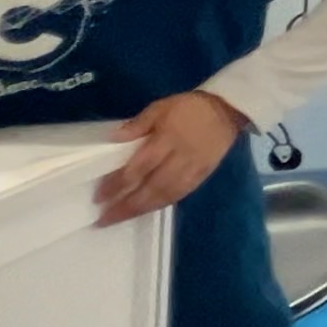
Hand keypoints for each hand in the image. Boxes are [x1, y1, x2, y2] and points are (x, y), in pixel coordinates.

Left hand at [99, 91, 249, 225]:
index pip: (139, 167)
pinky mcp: (202, 175)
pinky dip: (161, 204)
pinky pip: (180, 194)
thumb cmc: (189, 107)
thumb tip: (114, 138)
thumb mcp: (161, 106)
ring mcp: (193, 170)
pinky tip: (146, 210)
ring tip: (121, 218)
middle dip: (127, 205)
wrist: (228, 110)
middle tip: (105, 219)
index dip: (118, 184)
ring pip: (165, 195)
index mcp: (168, 140)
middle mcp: (180, 159)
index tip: (99, 196)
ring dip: (142, 209)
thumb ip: (139, 123)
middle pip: (151, 188)